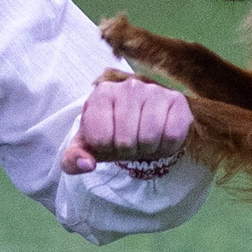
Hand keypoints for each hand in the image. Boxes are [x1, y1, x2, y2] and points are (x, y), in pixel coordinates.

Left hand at [60, 73, 191, 175]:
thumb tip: (87, 164)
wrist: (141, 122)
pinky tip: (160, 138)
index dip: (105, 150)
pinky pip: (172, 135)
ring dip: (147, 150)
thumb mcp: (87, 147)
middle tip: (130, 145)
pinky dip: (166, 147)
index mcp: (101, 94)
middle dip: (127, 152)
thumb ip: (74, 159)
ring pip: (149, 138)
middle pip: (125, 141)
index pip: (99, 139)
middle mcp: (128, 86)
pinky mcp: (177, 99)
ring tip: (145, 142)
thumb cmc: (111, 133)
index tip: (109, 143)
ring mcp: (154, 90)